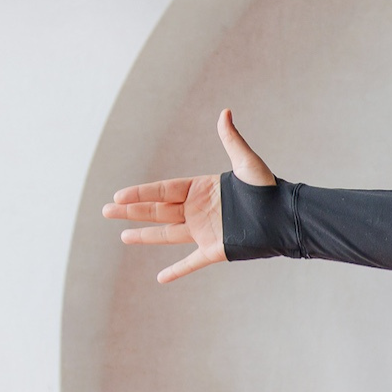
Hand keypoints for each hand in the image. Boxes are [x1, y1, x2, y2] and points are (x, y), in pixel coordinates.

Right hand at [102, 109, 276, 282]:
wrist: (285, 216)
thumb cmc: (268, 188)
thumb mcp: (247, 163)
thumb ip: (231, 140)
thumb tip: (225, 112)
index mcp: (200, 188)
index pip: (163, 190)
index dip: (140, 193)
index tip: (119, 196)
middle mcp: (198, 210)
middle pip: (158, 210)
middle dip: (132, 211)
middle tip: (106, 211)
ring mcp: (205, 231)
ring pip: (167, 234)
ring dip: (145, 236)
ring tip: (123, 236)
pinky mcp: (216, 250)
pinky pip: (191, 262)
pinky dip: (177, 271)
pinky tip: (160, 278)